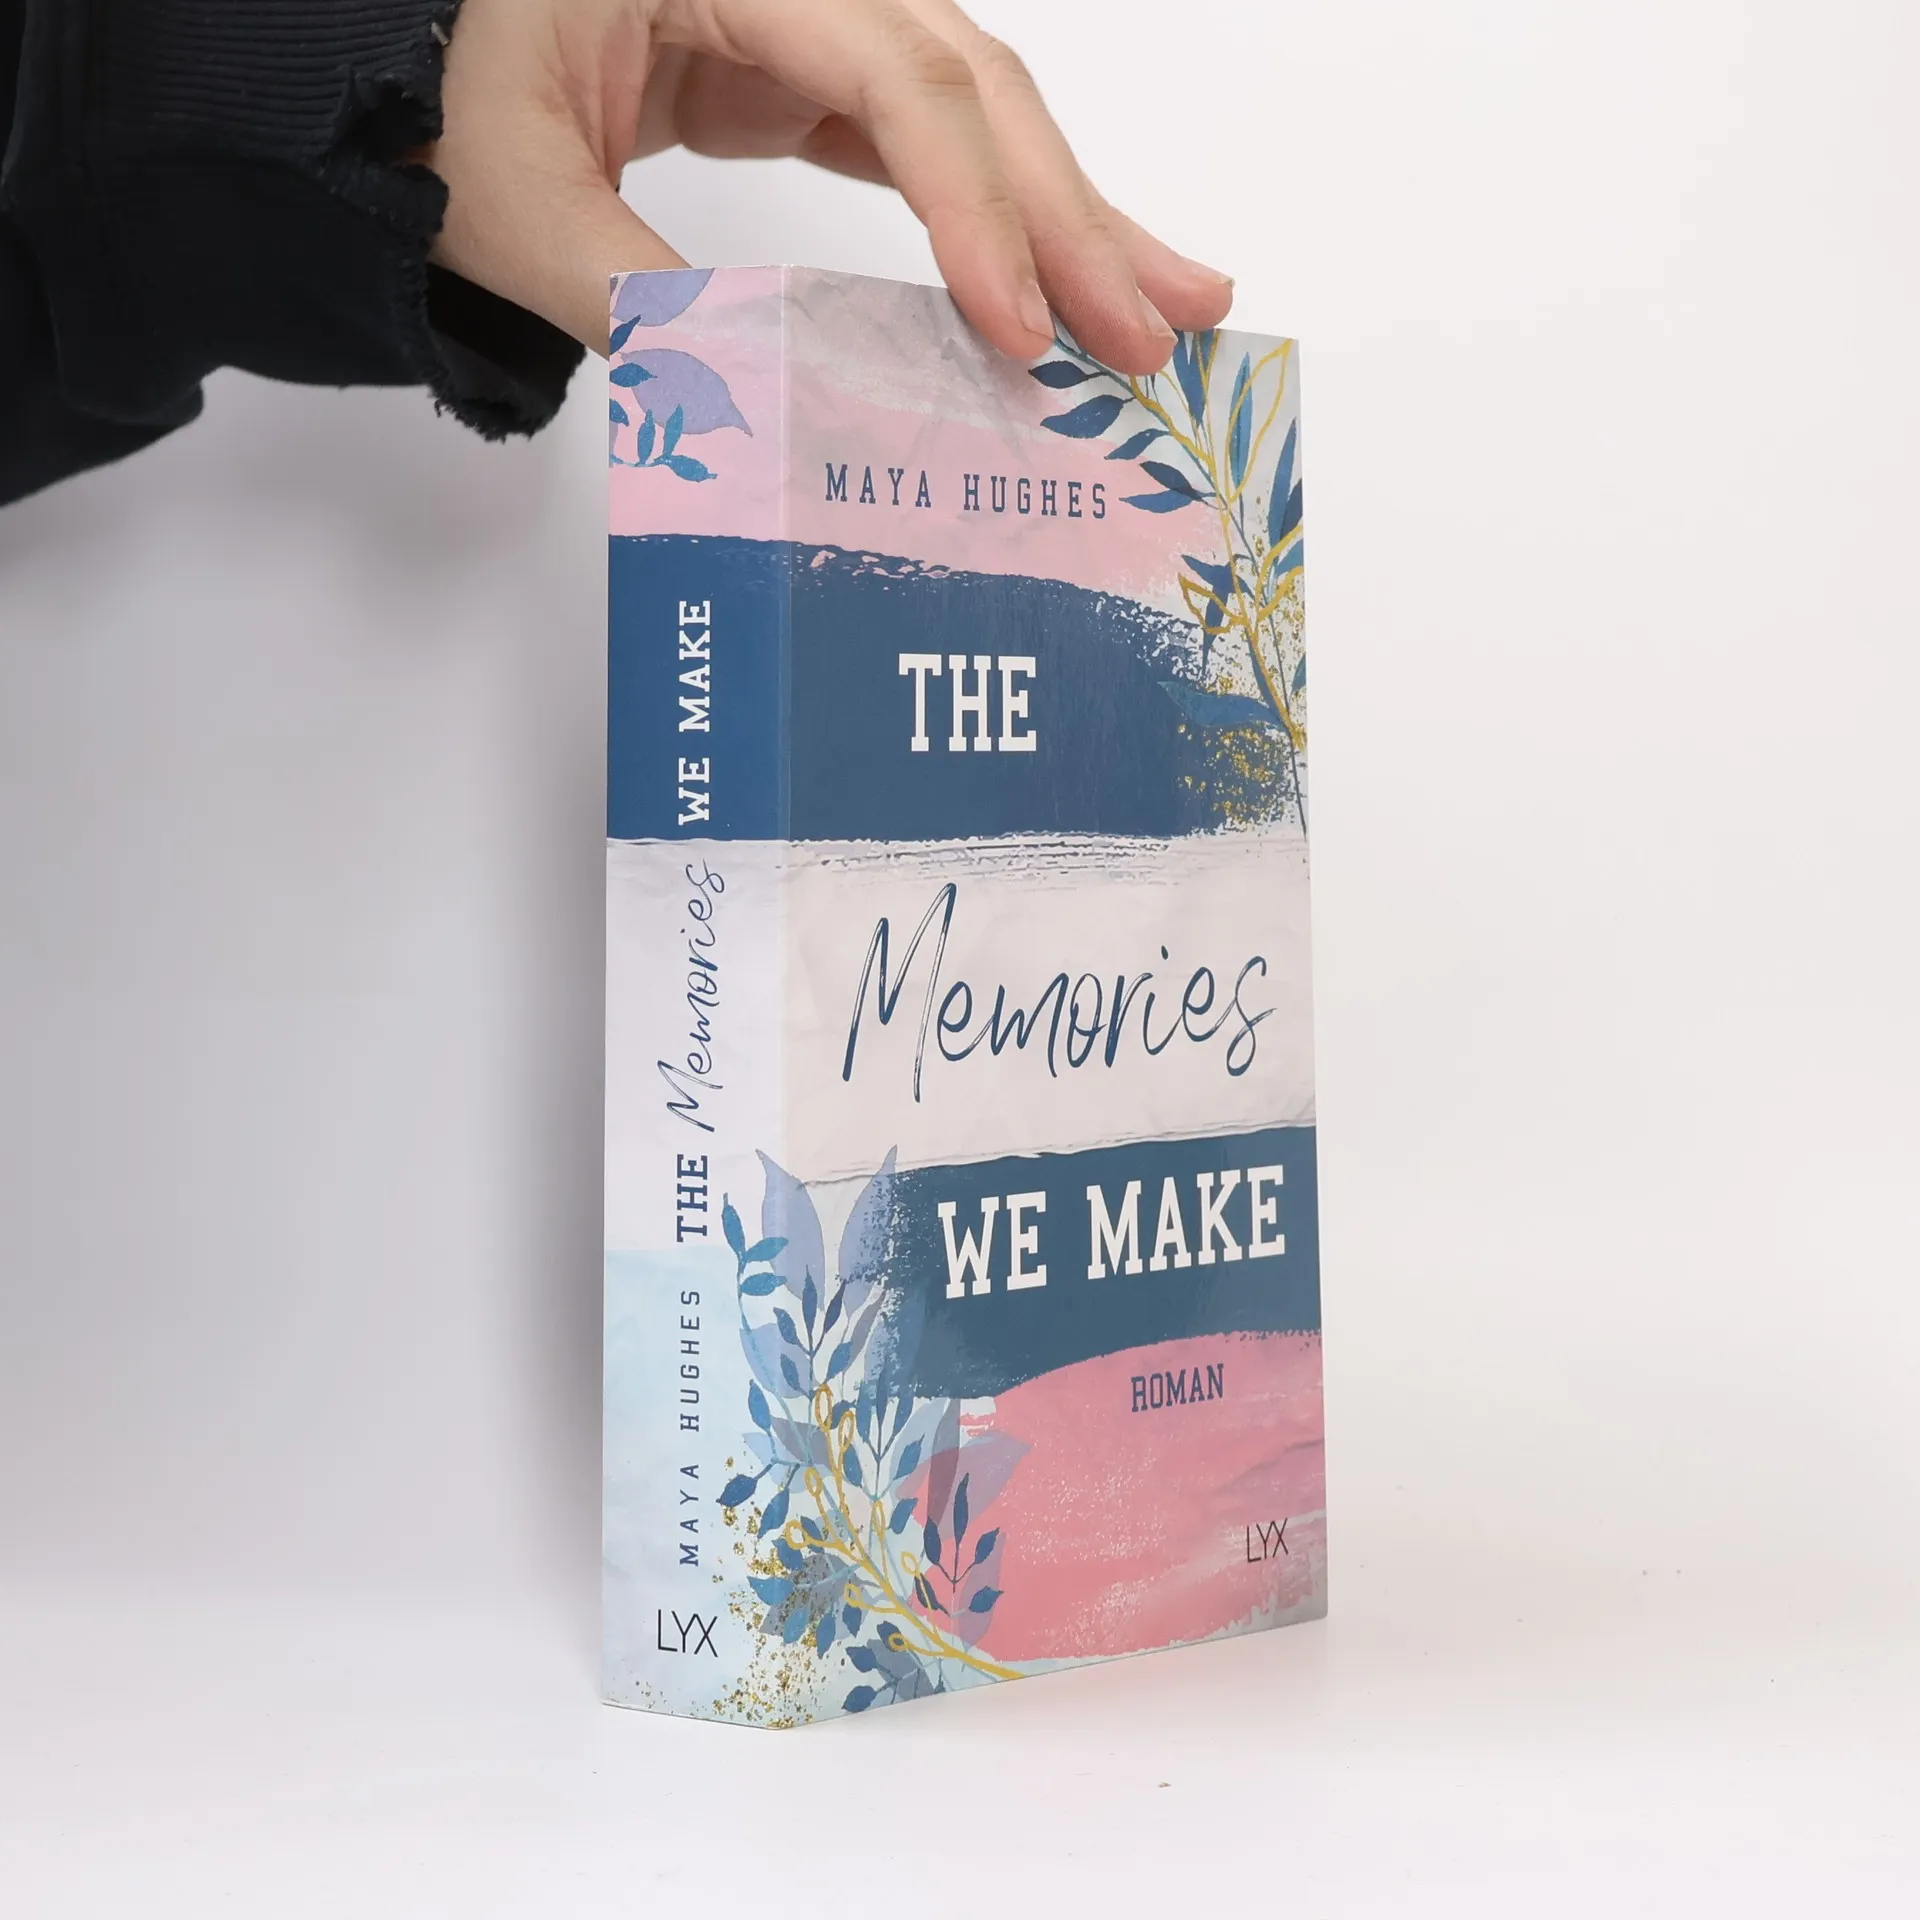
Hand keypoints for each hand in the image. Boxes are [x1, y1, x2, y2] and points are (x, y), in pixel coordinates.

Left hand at [426, 0, 1232, 372]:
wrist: (382, 62)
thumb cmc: (422, 101)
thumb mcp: (509, 201)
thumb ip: (637, 295)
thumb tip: (768, 400)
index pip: (891, 76)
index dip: (972, 204)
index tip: (1023, 330)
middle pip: (968, 80)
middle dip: (1069, 212)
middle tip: (1160, 331)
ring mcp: (802, 19)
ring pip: (970, 106)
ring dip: (1068, 211)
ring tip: (1166, 306)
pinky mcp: (799, 74)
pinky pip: (924, 141)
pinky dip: (994, 215)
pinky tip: (1058, 277)